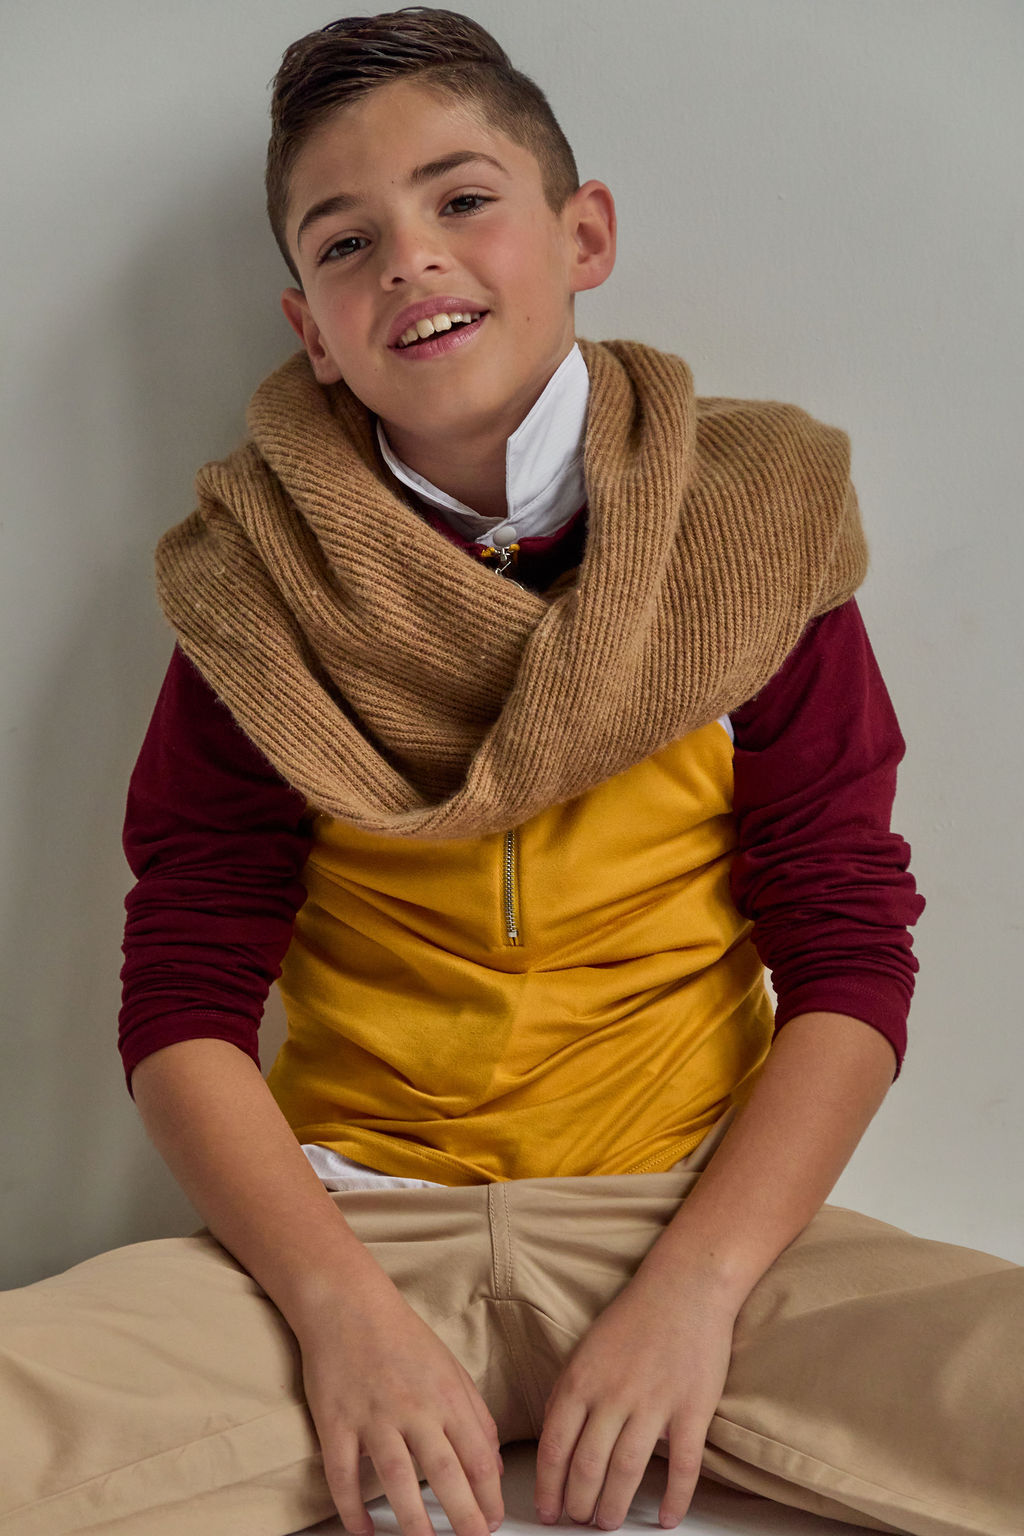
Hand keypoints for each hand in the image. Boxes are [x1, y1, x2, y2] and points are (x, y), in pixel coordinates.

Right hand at [296, 1274, 503, 1535]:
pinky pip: (343, 1475)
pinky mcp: (336, 1421)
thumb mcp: (450, 1367)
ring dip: (413, 1524)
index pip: (479, 1457)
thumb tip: (493, 1461)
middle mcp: (414, 1408)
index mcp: (447, 1395)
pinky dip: (352, 1508)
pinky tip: (363, 1531)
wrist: (348, 1304)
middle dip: (464, 1519)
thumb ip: (474, 1414)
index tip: (493, 1522)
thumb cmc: (402, 1336)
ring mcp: (373, 1416)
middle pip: (446, 1474)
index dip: (489, 1497)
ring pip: (397, 1481)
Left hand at [534, 1264, 736, 1528]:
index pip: (555, 1448)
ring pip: (627, 1472)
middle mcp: (613, 1395)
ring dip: (615, 1506)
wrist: (685, 1286)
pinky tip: (667, 1518)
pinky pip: (683, 1467)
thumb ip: (567, 1393)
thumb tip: (553, 1439)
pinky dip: (674, 1499)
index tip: (549, 1512)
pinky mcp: (693, 1409)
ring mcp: (654, 1403)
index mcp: (581, 1380)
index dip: (549, 1488)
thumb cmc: (634, 1317)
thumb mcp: (585, 1350)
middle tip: (580, 1521)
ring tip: (609, 1522)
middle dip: (580, 1504)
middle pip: (588, 1467)